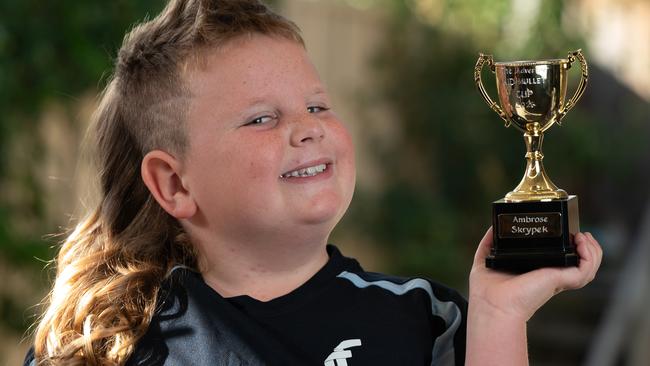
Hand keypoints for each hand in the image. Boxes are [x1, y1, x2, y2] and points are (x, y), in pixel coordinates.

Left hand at [469, 227, 601, 321]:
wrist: (492, 304)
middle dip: (587, 247)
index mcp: (538, 273)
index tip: (569, 232)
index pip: (562, 260)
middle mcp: (551, 277)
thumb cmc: (487, 290)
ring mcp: (558, 279)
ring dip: (592, 249)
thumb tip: (494, 225)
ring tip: (584, 236)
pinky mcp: (562, 281)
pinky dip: (589, 256)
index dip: (570, 246)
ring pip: (589, 266)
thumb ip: (490, 242)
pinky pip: (586, 270)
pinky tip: (581, 243)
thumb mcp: (487, 258)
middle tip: (581, 234)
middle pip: (581, 262)